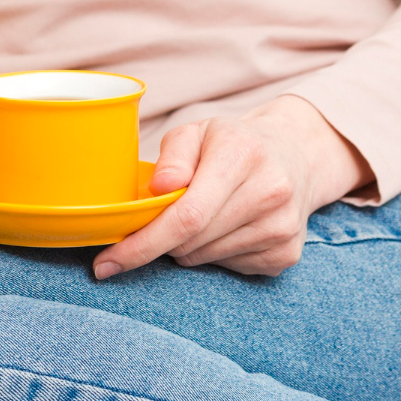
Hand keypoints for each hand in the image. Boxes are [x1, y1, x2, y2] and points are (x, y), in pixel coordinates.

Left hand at [92, 95, 371, 278]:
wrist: (294, 156)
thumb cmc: (231, 143)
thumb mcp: (195, 133)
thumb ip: (172, 155)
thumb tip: (158, 189)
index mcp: (243, 155)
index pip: (187, 215)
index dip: (142, 244)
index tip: (106, 263)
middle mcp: (271, 193)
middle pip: (190, 242)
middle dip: (158, 240)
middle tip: (158, 219)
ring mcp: (283, 228)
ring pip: (204, 258)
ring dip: (184, 246)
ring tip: (200, 215)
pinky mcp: (287, 254)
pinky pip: (226, 268)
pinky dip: (210, 253)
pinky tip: (225, 226)